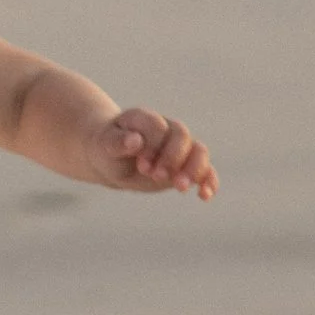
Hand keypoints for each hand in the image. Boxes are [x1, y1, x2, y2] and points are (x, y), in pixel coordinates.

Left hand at [92, 109, 216, 200]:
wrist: (113, 159)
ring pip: (199, 151)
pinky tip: (204, 196)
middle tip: (156, 176)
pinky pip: (206, 170)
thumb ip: (117, 142)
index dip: (153, 146)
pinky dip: (209, 181)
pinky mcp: (187, 166)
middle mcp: (167, 129)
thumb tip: (135, 140)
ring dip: (194, 170)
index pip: (158, 126)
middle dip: (173, 158)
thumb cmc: (107, 149)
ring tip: (180, 188)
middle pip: (182, 136)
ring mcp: (179, 147)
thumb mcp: (105, 145)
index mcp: (145, 119)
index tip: (142, 166)